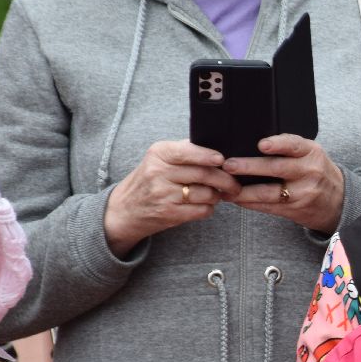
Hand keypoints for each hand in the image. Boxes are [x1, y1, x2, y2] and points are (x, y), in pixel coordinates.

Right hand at [103, 139, 242, 255]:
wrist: (125, 209)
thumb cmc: (150, 180)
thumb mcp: (160, 159)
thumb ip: (185, 151)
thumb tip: (219, 148)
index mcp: (159, 154)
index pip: (188, 151)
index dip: (208, 156)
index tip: (222, 160)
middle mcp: (159, 172)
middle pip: (204, 174)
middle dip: (226, 180)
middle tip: (235, 184)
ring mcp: (163, 194)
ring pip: (206, 193)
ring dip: (217, 195)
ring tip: (216, 194)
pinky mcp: (169, 213)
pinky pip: (202, 210)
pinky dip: (209, 208)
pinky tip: (205, 204)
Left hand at [223, 135, 346, 233]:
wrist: (338, 201)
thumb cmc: (317, 172)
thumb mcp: (311, 154)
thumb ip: (288, 147)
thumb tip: (251, 142)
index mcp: (311, 153)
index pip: (295, 145)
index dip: (278, 144)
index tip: (262, 144)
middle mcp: (309, 172)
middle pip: (277, 169)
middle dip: (250, 167)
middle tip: (229, 165)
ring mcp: (302, 193)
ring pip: (269, 192)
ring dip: (244, 191)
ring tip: (226, 188)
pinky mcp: (295, 210)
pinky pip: (268, 207)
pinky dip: (249, 203)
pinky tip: (236, 198)